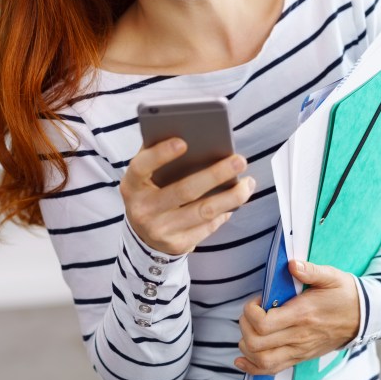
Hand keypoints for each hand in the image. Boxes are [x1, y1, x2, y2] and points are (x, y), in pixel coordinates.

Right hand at [121, 138, 254, 255]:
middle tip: (239, 160)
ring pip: (203, 211)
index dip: (160, 154)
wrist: (144, 236)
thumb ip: (157, 155)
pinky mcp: (177, 245)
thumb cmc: (150, 193)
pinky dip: (225, 212)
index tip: (184, 142)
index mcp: (131, 185)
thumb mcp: (145, 177)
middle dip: (215, 174)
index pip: (142, 167)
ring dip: (231, 197)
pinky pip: (208, 227)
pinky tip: (236, 200)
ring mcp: (159, 230)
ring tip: (248, 182)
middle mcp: (142, 209)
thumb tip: (191, 134)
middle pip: (184, 190)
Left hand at [235, 260, 360, 374]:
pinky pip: (273, 369)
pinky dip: (253, 367)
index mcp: (302, 315)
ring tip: (250, 330)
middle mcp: (299, 337)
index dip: (250, 312)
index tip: (257, 300)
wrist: (365, 317)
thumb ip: (311, 271)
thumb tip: (292, 265)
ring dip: (247, 347)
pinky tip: (242, 360)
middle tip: (251, 313)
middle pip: (257, 344)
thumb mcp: (331, 276)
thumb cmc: (345, 294)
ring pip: (263, 361)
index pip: (263, 324)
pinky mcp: (300, 357)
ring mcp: (299, 350)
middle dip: (244, 326)